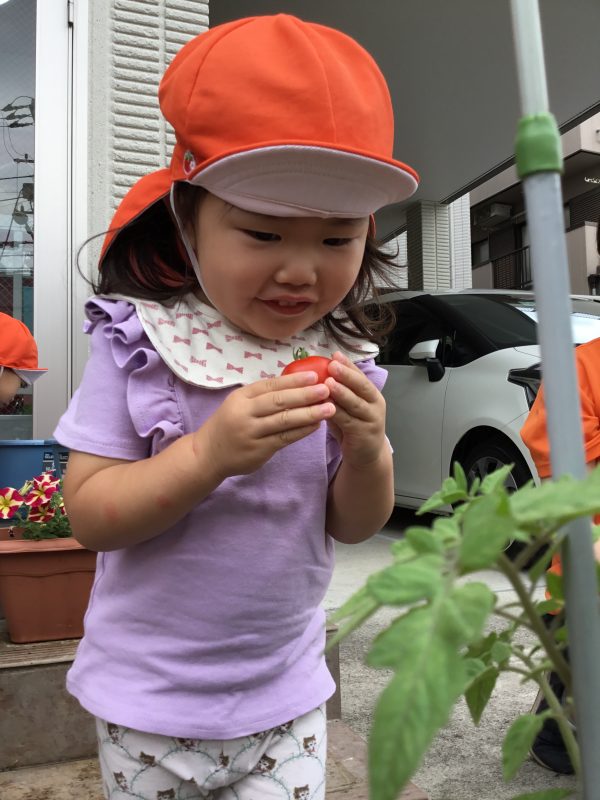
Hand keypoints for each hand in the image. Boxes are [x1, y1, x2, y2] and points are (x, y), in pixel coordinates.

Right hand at [198, 372, 334, 477]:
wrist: (207, 454)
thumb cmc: (228, 425)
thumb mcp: (238, 404)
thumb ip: (261, 396)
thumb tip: (295, 384)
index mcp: (241, 397)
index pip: (270, 385)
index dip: (293, 380)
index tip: (314, 375)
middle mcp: (245, 413)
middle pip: (278, 401)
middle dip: (305, 394)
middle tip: (326, 389)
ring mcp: (251, 433)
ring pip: (284, 420)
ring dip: (309, 413)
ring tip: (329, 408)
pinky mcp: (258, 450)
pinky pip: (284, 438)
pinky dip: (301, 431)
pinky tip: (316, 425)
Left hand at [324, 352, 386, 468]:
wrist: (366, 455)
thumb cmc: (353, 427)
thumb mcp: (347, 407)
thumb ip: (337, 393)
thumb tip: (317, 374)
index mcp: (371, 394)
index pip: (360, 375)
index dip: (348, 365)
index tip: (335, 355)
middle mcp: (375, 404)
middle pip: (362, 386)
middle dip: (347, 374)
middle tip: (333, 365)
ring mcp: (372, 419)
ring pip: (356, 403)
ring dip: (342, 393)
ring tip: (329, 383)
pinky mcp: (364, 434)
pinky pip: (349, 421)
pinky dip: (337, 413)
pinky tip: (326, 407)